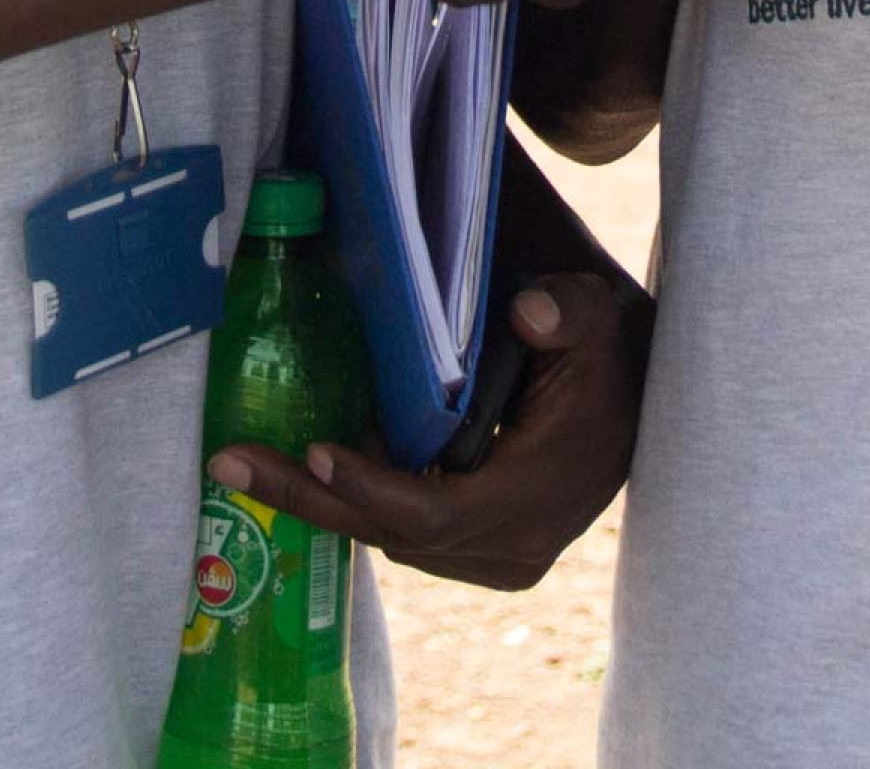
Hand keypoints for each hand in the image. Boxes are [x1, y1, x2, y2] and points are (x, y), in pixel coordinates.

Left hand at [209, 271, 651, 590]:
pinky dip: (355, 504)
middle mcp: (514, 546)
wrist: (639, 396)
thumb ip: (566, 312)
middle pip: (394, 536)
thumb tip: (530, 313)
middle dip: (311, 501)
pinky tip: (302, 466)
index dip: (371, 489)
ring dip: (324, 505)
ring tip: (248, 464)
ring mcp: (498, 556)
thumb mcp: (592, 314)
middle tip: (230, 465)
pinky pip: (405, 534)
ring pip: (392, 541)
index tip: (312, 451)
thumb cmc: (605, 349)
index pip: (437, 513)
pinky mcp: (482, 549)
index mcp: (537, 496)